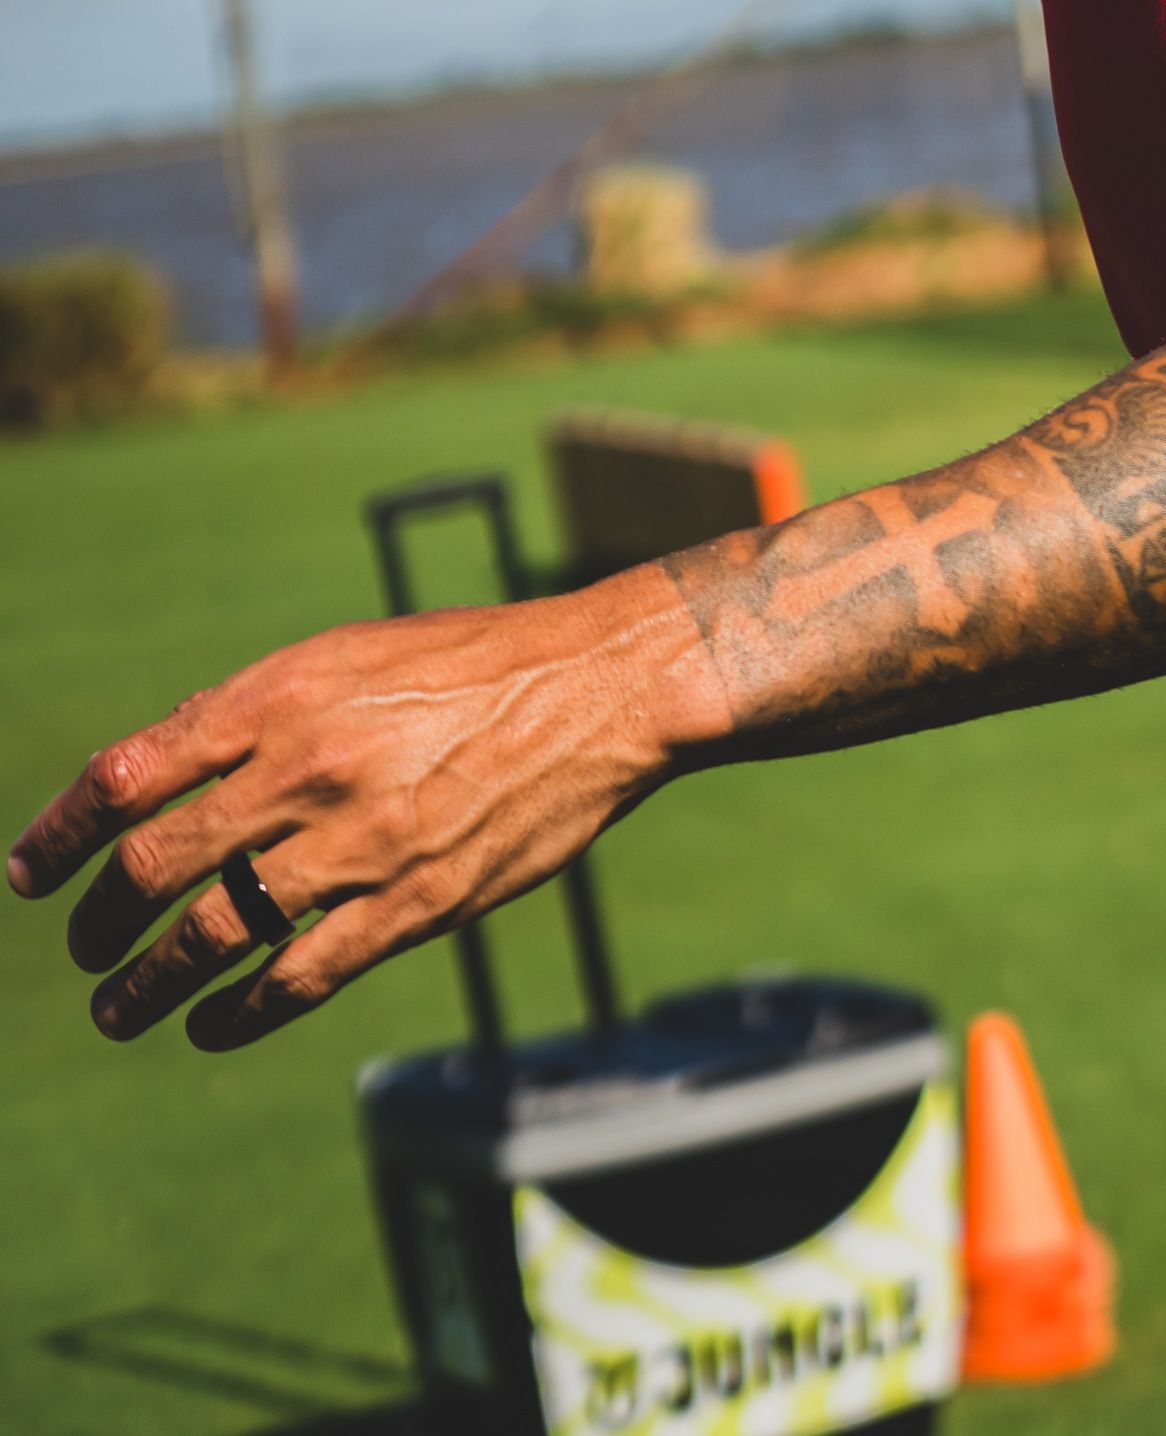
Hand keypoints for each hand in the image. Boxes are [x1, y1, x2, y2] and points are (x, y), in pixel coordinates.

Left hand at [7, 570, 723, 1050]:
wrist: (593, 690)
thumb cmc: (470, 664)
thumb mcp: (349, 657)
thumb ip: (255, 715)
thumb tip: (159, 774)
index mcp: (281, 697)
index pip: (129, 774)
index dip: (62, 832)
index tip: (31, 871)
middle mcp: (305, 770)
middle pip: (152, 867)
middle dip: (97, 924)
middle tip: (86, 948)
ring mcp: (356, 845)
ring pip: (209, 938)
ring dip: (146, 987)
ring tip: (121, 1011)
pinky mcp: (408, 907)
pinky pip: (292, 981)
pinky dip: (234, 1015)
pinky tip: (213, 1025)